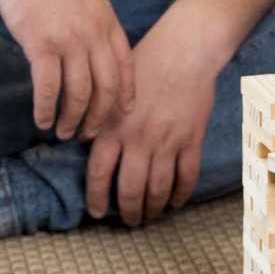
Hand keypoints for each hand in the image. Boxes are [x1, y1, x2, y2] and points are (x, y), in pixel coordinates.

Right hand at [0, 0, 135, 140]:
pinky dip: (47, 109)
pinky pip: (49, 89)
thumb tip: (97, 48)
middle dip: (100, 117)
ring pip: (79, 94)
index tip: (124, 114)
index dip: (126, 95)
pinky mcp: (42, 46)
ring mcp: (70, 41)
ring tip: (63, 132)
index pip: (126, 67)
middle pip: (106, 88)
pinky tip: (42, 120)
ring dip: (72, 119)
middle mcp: (94, 35)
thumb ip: (96, 22)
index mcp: (108, 22)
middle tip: (89, 134)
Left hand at [84, 34, 214, 225]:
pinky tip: (176, 202)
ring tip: (151, 216)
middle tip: (129, 221)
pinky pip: (186, 177)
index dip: (96, 198)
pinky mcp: (191, 141)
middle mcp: (137, 140)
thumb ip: (100, 119)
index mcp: (113, 128)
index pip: (98, 174)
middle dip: (128, 212)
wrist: (183, 52)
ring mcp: (166, 143)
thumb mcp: (111, 90)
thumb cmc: (144, 64)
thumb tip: (83, 143)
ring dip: (153, 209)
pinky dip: (181, 194)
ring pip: (158, 189)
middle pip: (130, 190)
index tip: (97, 212)